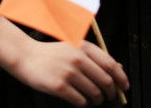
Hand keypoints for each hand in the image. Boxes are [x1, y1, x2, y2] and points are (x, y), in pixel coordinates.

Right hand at [11, 39, 128, 105]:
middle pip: (105, 81)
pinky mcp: (60, 87)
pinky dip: (84, 104)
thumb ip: (96, 57)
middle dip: (111, 93)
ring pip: (94, 93)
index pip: (111, 64)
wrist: (26, 57)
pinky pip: (81, 101)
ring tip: (95, 100)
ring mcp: (69, 73)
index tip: (125, 87)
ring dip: (98, 100)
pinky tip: (81, 101)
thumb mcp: (75, 48)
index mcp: (84, 47)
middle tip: (110, 97)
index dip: (121, 78)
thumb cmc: (52, 54)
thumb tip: (119, 68)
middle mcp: (78, 59)